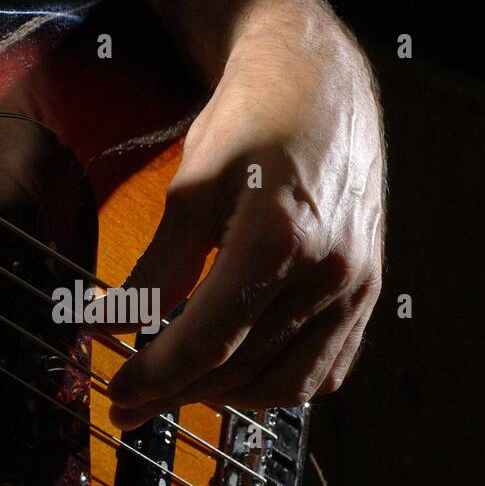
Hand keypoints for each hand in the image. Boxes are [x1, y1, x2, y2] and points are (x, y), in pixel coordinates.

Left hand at [107, 0, 384, 430]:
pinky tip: (237, 377)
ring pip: (289, 383)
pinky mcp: (369, 288)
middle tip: (128, 404)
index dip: (155, 377)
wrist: (321, 81)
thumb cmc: (251, 120)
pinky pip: (328, 367)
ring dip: (227, 397)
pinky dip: (278, 384)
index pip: (208, 341)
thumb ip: (158, 266)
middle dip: (176, 394)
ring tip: (179, 390)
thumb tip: (114, 328)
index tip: (115, 392)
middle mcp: (329, 271)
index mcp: (280, 238)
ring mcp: (357, 284)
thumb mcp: (192, 185)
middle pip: (242, 369)